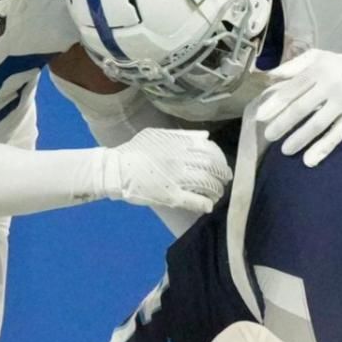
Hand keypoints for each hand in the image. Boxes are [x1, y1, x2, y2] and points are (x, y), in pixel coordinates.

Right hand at [103, 128, 231, 212]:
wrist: (116, 169)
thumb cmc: (135, 150)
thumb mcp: (158, 135)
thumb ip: (182, 135)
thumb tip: (206, 137)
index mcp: (179, 144)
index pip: (210, 150)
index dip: (220, 159)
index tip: (222, 165)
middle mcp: (181, 159)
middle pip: (213, 167)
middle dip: (223, 175)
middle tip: (224, 181)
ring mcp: (176, 178)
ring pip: (207, 184)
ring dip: (216, 190)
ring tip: (216, 194)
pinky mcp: (170, 196)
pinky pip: (194, 200)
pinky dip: (205, 204)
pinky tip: (207, 206)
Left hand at [255, 48, 341, 166]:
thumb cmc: (341, 64)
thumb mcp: (317, 57)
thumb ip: (293, 66)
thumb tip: (269, 76)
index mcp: (318, 70)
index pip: (292, 89)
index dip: (275, 103)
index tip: (261, 116)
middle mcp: (330, 86)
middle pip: (302, 108)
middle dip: (283, 123)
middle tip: (269, 136)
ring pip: (318, 124)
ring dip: (299, 138)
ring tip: (285, 150)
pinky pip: (337, 134)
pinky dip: (323, 148)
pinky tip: (310, 160)